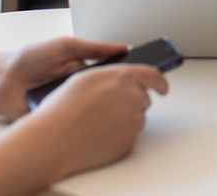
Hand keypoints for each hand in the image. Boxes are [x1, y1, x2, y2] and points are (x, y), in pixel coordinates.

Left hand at [0, 37, 127, 120]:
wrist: (0, 80)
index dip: (127, 77)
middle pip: (107, 95)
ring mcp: (70, 105)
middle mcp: (80, 89)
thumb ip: (93, 47)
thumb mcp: (65, 45)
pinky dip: (79, 122)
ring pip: (93, 111)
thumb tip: (122, 48)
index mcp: (84, 69)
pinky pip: (75, 123)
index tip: (143, 77)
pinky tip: (83, 118)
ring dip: (97, 109)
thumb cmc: (28, 59)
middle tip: (128, 93)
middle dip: (116, 95)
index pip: (113, 75)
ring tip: (103, 105)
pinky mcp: (60, 120)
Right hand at [29, 63, 169, 179]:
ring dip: (124, 119)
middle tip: (107, 108)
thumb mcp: (85, 78)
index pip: (153, 75)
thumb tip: (119, 78)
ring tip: (97, 122)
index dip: (160, 81)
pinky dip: (119, 135)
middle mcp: (132, 96)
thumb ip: (110, 76)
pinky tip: (99, 134)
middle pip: (143, 98)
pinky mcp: (129, 141)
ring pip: (137, 118)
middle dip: (131, 102)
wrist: (54, 140)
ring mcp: (132, 120)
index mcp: (123, 77)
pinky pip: (130, 136)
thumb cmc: (62, 109)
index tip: (162, 86)